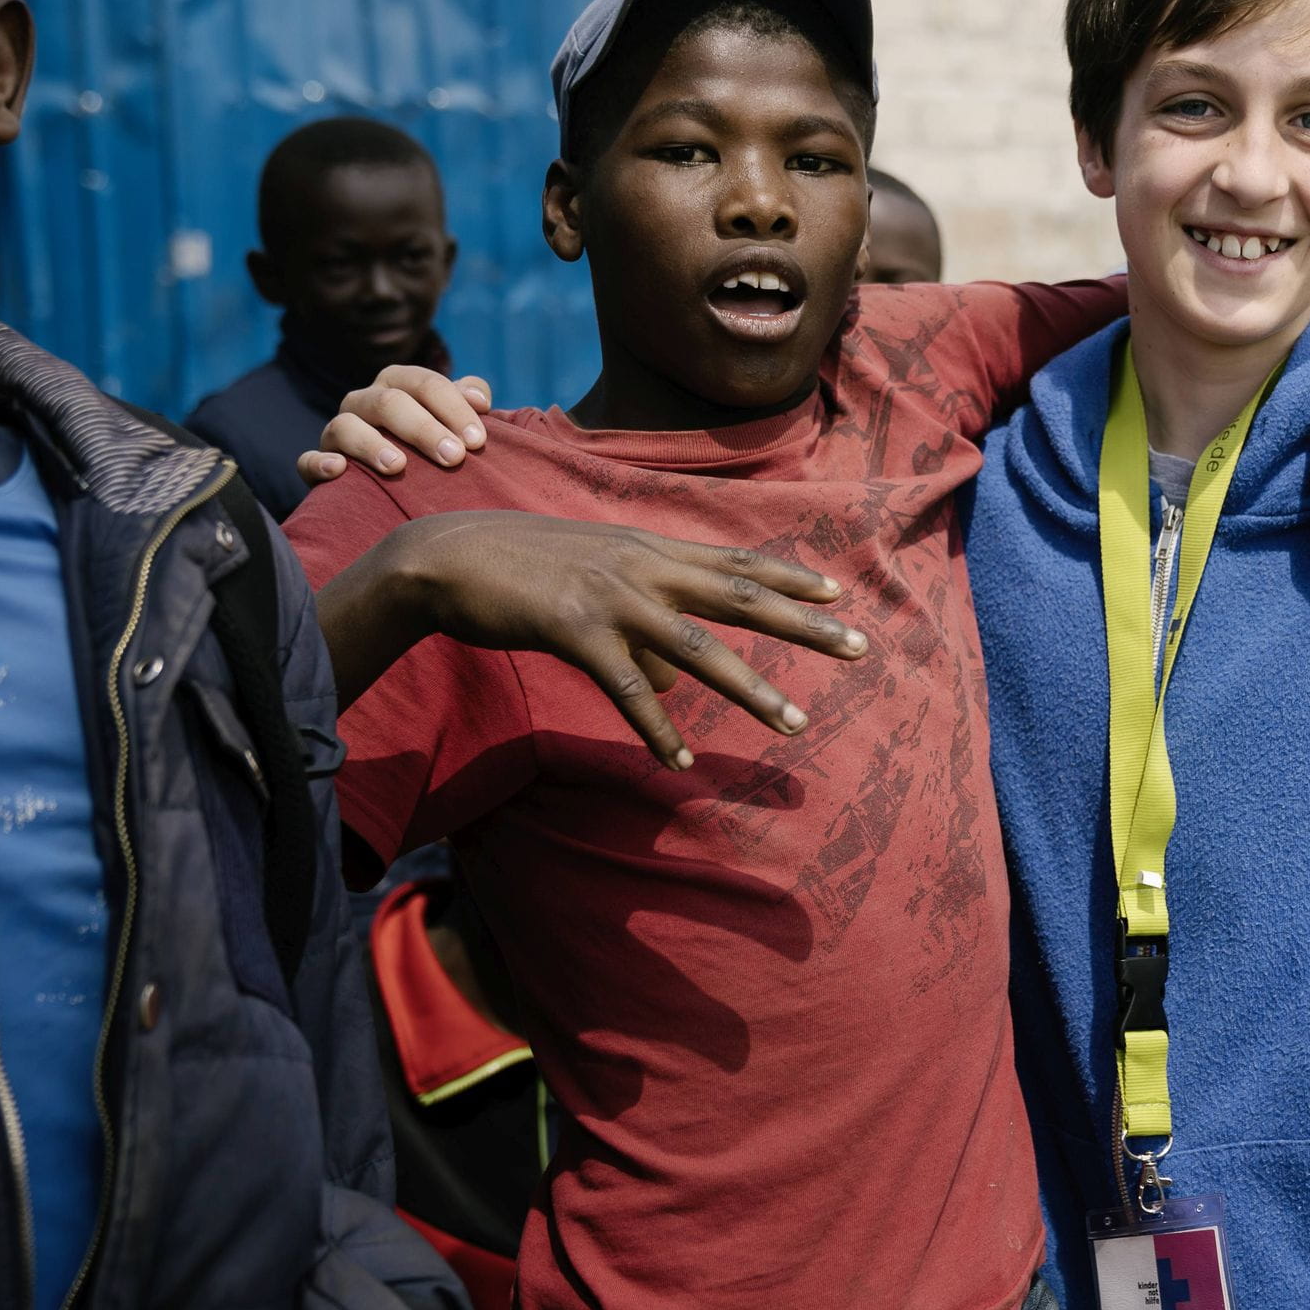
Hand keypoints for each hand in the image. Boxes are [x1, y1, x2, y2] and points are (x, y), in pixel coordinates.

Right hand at [298, 367, 493, 485]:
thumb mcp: (452, 419)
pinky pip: (308, 460)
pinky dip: (320, 463)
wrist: (398, 483)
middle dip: (424, 429)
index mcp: (399, 384)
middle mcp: (365, 401)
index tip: (477, 440)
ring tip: (398, 467)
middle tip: (454, 457)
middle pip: (389, 402)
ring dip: (372, 444)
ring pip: (345, 426)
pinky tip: (339, 470)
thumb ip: (466, 401)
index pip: (425, 384)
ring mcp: (337, 431)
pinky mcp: (318, 462)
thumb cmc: (434, 445)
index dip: (453, 408)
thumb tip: (479, 399)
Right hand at [373, 512, 865, 765]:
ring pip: (698, 649)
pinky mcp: (575, 631)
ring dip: (750, 690)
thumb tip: (677, 679)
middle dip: (805, 626)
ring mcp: (613, 597)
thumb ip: (646, 622)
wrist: (449, 555)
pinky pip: (627, 689)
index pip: (738, 562)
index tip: (841, 596)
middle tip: (860, 649)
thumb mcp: (598, 579)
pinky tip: (677, 761)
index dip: (792, 579)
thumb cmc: (526, 568)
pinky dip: (655, 728)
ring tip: (795, 724)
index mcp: (653, 548)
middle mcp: (645, 566)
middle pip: (741, 597)